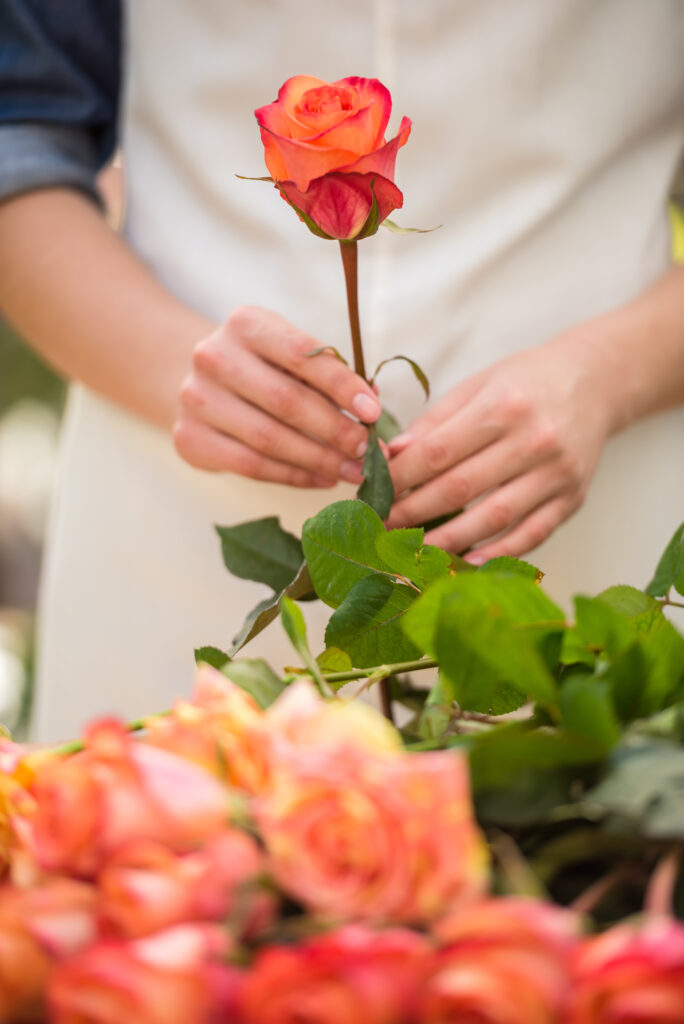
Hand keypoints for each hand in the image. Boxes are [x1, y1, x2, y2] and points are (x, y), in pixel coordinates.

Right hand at [174, 305, 380, 486]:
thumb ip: (330, 375)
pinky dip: (293, 476)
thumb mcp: (292, 356)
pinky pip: (251, 465)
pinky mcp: (190, 438)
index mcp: (246, 324)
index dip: (342, 385)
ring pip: (269, 439)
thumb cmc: (264, 367)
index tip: (374, 412)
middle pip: (286, 401)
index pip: (301, 355)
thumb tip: (372, 406)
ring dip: (319, 460)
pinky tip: (322, 478)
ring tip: (353, 471)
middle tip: (368, 451)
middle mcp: (214, 356)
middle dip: (335, 430)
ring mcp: (196, 399)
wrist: (201, 382)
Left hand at [386, 328, 618, 560]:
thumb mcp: (479, 384)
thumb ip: (435, 421)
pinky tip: (465, 561)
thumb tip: (391, 456)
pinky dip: (496, 554)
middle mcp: (533, 440)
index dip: (400, 478)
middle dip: (413, 512)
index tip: (373, 494)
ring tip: (411, 552)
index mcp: (502, 406)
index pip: (438, 452)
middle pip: (460, 488)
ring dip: (446, 541)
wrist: (596, 381)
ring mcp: (556, 474)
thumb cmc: (528, 381)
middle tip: (382, 528)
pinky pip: (530, 536)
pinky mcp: (572, 499)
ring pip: (493, 518)